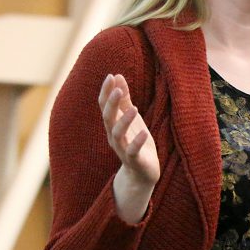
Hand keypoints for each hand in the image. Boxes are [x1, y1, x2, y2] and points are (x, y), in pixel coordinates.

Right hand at [98, 74, 158, 221]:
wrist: (143, 173)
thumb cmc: (136, 142)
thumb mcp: (131, 117)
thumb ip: (124, 99)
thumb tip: (118, 76)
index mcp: (112, 125)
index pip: (104, 106)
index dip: (106, 92)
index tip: (110, 76)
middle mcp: (114, 136)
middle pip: (108, 118)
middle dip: (112, 104)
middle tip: (118, 90)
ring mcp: (123, 149)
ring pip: (118, 134)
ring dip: (124, 121)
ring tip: (134, 108)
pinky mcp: (134, 161)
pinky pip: (133, 151)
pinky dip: (137, 142)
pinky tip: (144, 133)